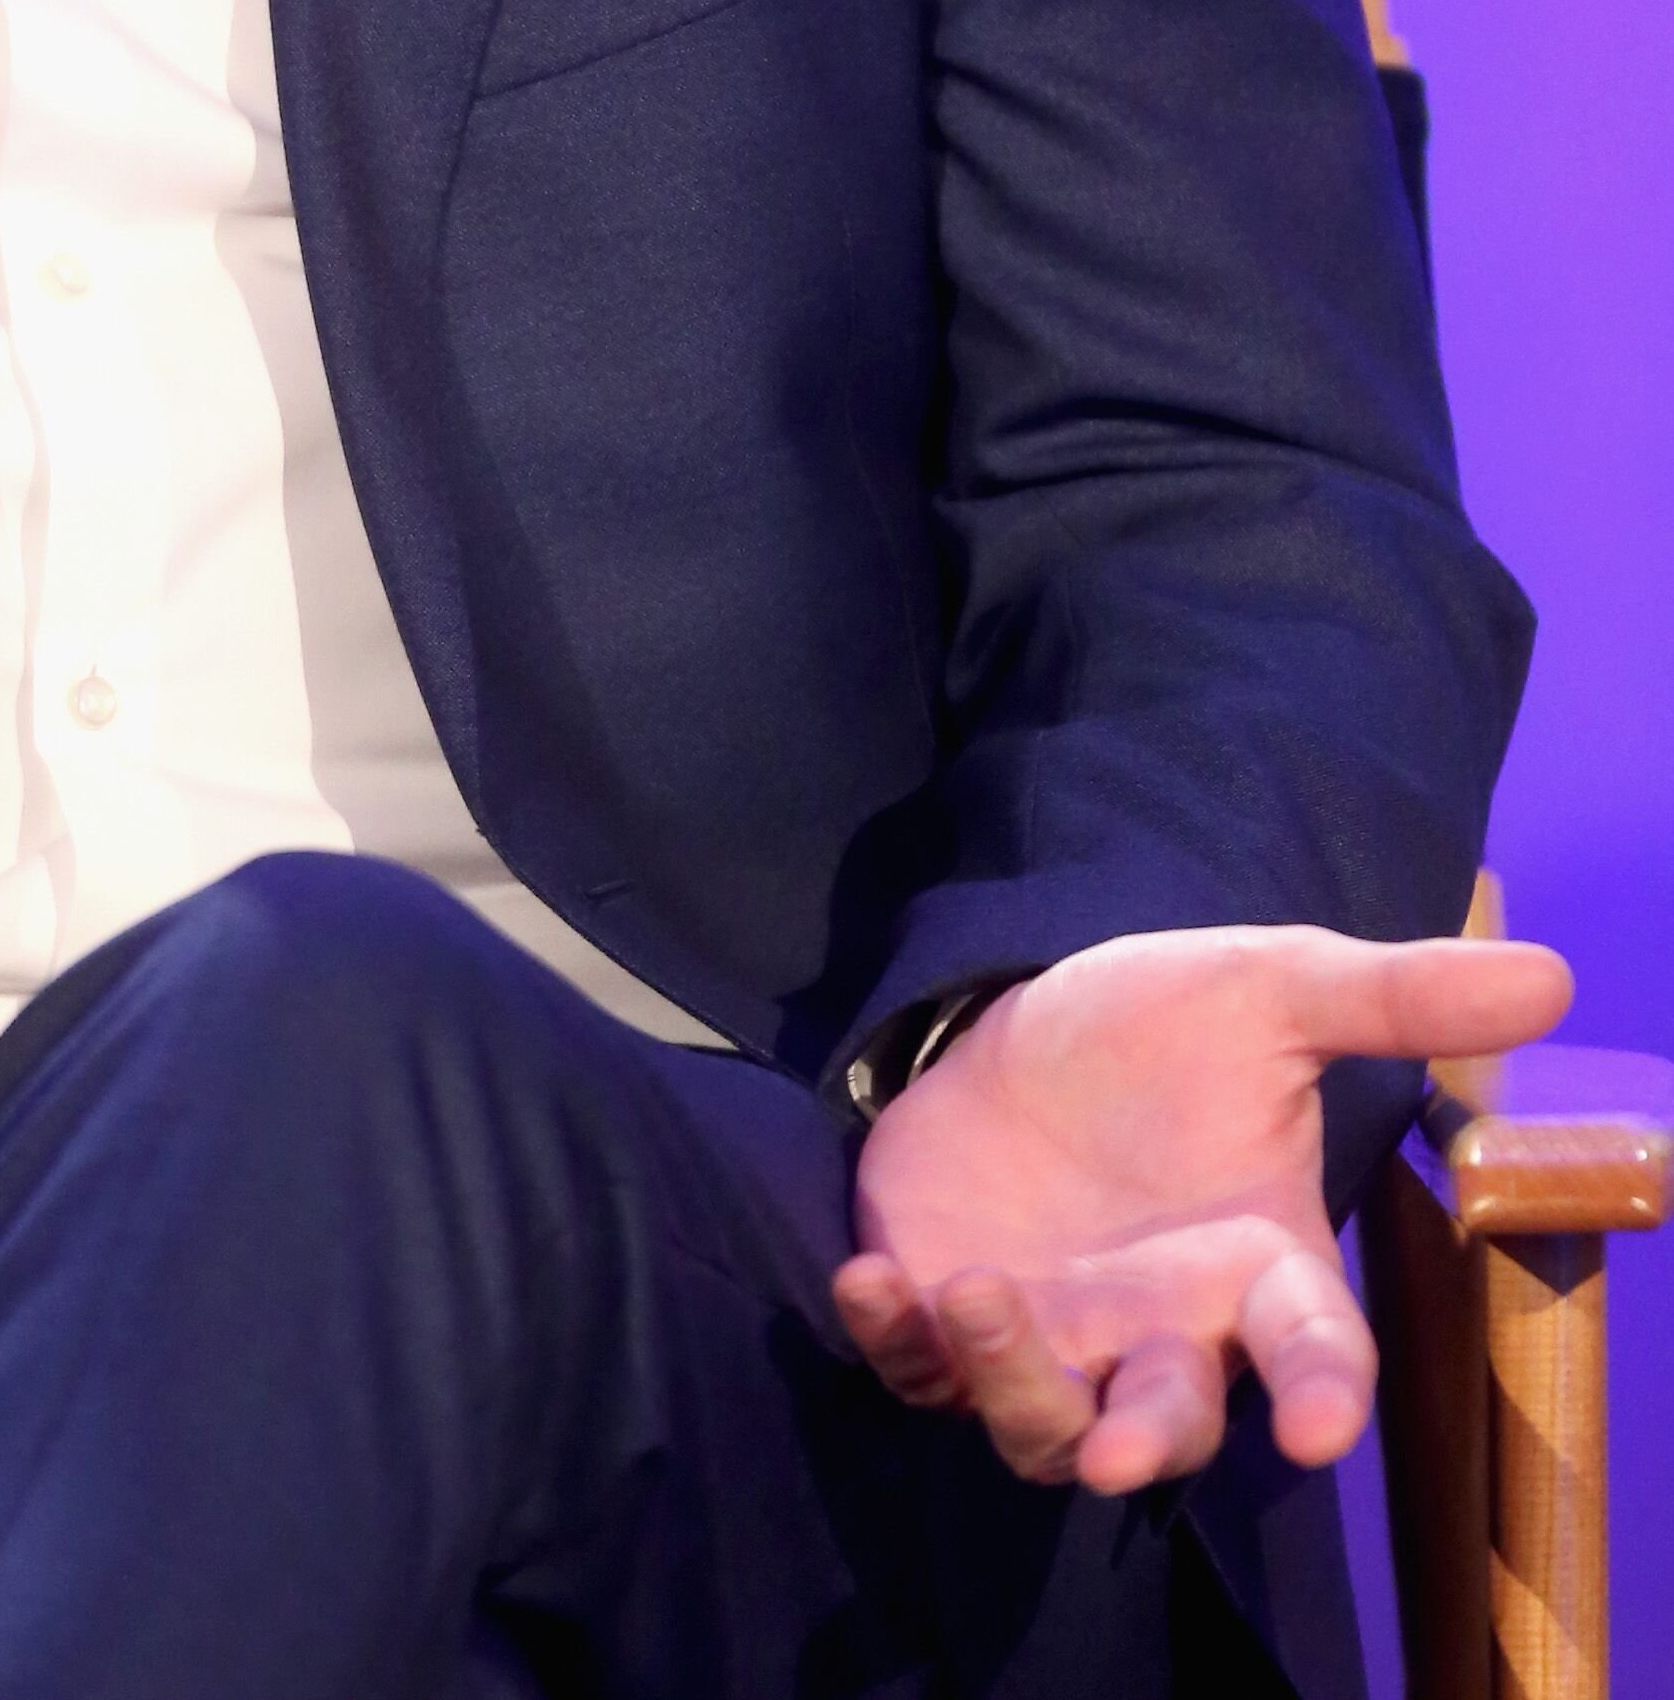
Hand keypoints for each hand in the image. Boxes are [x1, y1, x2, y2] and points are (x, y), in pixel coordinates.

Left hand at [834, 921, 1568, 1490]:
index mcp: (1255, 1266)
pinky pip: (916, 1370)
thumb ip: (1391, 998)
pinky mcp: (942, 1313)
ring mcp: (1049, 1337)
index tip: (1317, 1431)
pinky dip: (893, 1343)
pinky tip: (871, 1285)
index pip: (1314, 1355)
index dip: (1322, 1398)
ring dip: (1006, 1386)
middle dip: (1138, 1444)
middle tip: (1108, 1450)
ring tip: (972, 1294)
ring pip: (1033, 1425)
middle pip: (1160, 1431)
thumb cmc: (1162, 1027)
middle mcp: (1157, 1330)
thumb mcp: (1270, 989)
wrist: (1028, 1017)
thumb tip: (1555, 977)